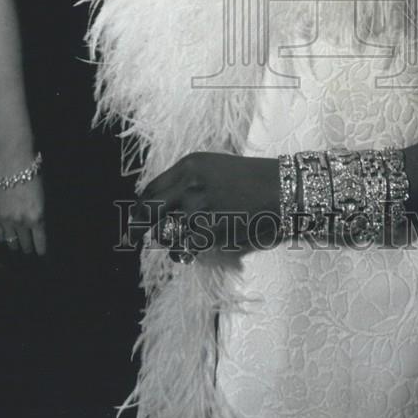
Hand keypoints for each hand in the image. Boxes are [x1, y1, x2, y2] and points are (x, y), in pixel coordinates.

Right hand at [0, 176, 45, 255]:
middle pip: (25, 243)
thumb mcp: (44, 197)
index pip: (40, 241)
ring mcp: (7, 220)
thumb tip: (40, 225)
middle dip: (29, 248)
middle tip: (30, 250)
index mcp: (37, 217)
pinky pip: (0, 234)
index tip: (42, 254)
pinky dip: (4, 238)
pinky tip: (6, 239)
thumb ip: (41, 213)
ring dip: (16, 245)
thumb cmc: (34, 176)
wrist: (14, 165)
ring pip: (11, 241)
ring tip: (18, 247)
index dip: (41, 249)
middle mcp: (21, 222)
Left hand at [131, 152, 279, 257]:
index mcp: (190, 165)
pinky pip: (185, 248)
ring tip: (182, 243)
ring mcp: (197, 208)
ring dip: (169, 241)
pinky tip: (196, 249)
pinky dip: (187, 252)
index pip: (151, 189)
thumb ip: (189, 183)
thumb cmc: (254, 181)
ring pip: (165, 233)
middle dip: (139, 226)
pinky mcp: (208, 231)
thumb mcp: (216, 169)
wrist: (282, 191)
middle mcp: (189, 184)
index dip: (142, 207)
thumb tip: (163, 206)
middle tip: (136, 237)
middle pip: (148, 210)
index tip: (137, 218)